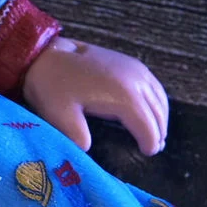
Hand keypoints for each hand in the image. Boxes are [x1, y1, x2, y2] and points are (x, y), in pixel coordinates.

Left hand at [21, 36, 168, 155]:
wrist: (46, 52)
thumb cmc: (52, 85)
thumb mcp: (59, 115)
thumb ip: (77, 136)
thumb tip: (89, 150)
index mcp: (122, 95)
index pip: (147, 125)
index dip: (150, 142)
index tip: (148, 154)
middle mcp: (135, 79)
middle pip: (157, 111)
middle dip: (158, 131)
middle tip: (154, 149)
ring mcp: (135, 68)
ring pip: (159, 97)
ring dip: (160, 116)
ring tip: (156, 134)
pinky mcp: (130, 62)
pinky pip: (153, 84)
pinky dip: (157, 100)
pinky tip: (151, 111)